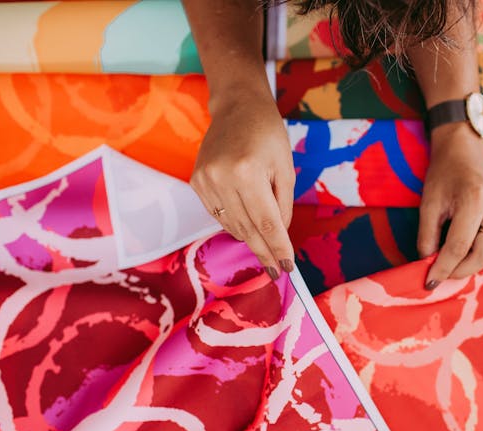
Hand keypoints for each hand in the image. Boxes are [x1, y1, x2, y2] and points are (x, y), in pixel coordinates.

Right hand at [190, 90, 295, 279]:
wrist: (237, 108)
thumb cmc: (268, 135)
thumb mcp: (285, 168)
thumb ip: (283, 204)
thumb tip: (278, 237)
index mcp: (248, 171)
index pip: (267, 222)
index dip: (278, 248)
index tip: (286, 268)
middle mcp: (222, 178)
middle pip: (247, 229)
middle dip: (264, 252)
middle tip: (275, 270)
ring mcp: (205, 181)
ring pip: (232, 225)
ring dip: (250, 240)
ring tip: (265, 250)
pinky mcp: (196, 182)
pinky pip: (219, 215)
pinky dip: (235, 224)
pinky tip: (247, 227)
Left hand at [417, 123, 482, 288]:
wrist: (465, 149)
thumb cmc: (444, 174)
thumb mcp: (428, 203)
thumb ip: (427, 236)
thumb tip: (429, 265)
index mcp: (475, 198)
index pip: (458, 246)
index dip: (443, 268)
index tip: (431, 281)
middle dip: (462, 270)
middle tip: (446, 271)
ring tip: (466, 256)